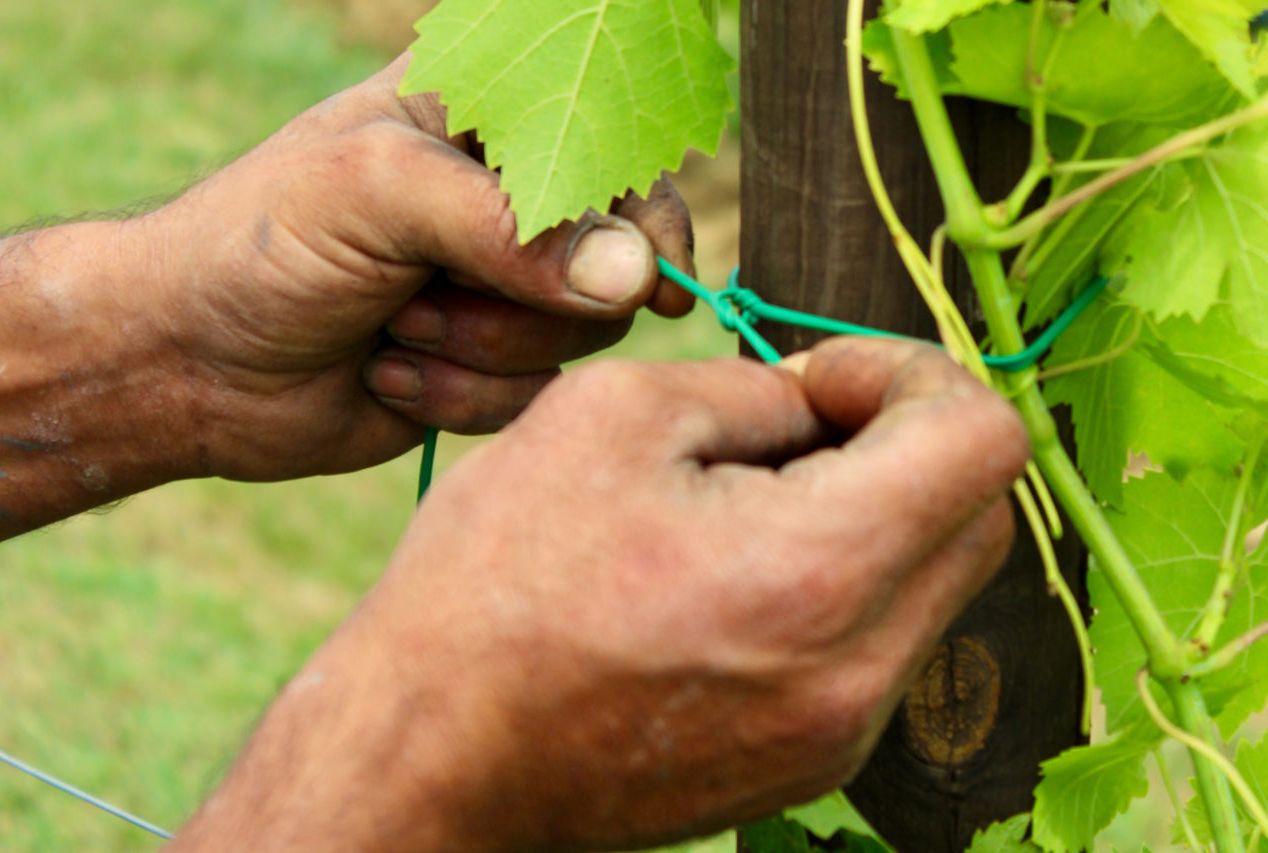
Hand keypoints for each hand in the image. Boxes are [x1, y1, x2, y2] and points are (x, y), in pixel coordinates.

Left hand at [145, 54, 694, 480]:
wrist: (193, 364)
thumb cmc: (263, 246)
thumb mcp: (374, 195)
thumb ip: (508, 226)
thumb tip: (637, 277)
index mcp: (485, 116)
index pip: (614, 148)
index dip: (644, 213)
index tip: (655, 280)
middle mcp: (509, 201)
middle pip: (615, 260)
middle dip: (518, 300)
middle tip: (414, 295)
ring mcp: (506, 288)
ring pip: (581, 338)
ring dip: (479, 351)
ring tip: (391, 331)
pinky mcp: (495, 365)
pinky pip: (537, 396)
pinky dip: (462, 397)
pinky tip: (388, 375)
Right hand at [167, 338, 1028, 852]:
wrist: (429, 753)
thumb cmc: (492, 584)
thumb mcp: (609, 416)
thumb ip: (753, 389)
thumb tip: (822, 401)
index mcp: (818, 571)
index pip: (983, 440)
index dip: (915, 373)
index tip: (825, 379)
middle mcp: (856, 672)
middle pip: (979, 515)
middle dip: (904, 438)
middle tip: (798, 422)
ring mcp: (837, 734)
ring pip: (932, 583)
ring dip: (873, 512)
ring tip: (749, 499)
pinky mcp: (807, 762)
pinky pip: (878, 648)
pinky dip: (840, 584)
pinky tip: (734, 569)